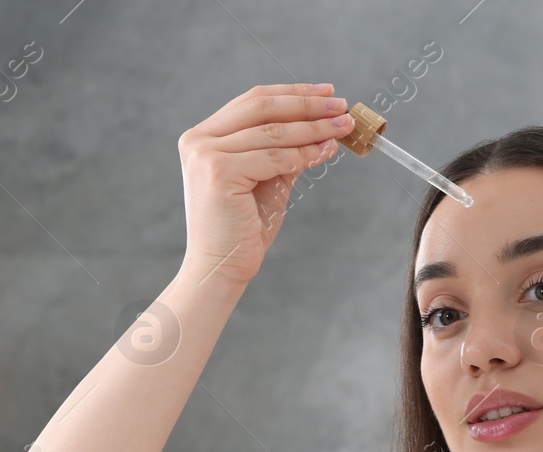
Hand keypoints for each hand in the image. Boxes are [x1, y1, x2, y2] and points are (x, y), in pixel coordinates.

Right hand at [176, 82, 353, 287]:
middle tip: (342, 105)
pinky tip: (327, 150)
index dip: (292, 93)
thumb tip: (323, 126)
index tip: (326, 92)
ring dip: (314, 128)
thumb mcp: (266, 179)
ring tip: (343, 128)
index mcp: (203, 136)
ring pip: (273, 133)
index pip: (253, 102)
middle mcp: (199, 140)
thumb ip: (284, 151)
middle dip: (307, 104)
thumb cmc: (243, 228)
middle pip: (262, 108)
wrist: (221, 267)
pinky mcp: (219, 172)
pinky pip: (275, 157)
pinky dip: (305, 153)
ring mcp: (206, 155)